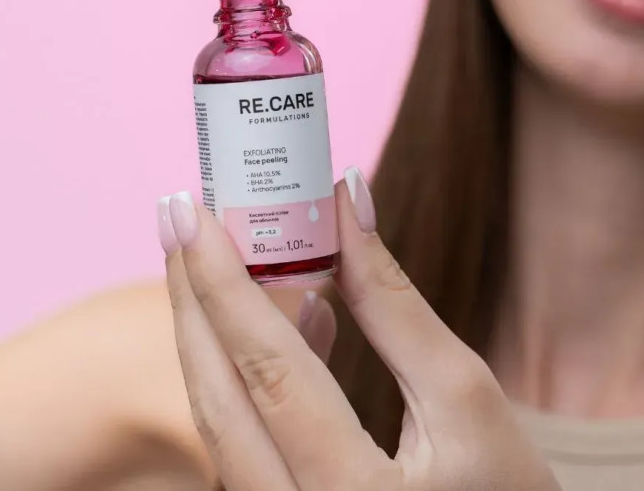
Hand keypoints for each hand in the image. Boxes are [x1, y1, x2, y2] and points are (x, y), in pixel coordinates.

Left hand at [159, 172, 560, 490]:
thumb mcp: (464, 398)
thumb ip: (394, 303)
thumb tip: (347, 204)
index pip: (268, 370)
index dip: (223, 282)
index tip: (191, 211)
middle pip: (218, 397)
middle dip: (192, 296)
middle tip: (179, 219)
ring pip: (219, 422)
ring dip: (209, 330)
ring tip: (208, 254)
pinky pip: (241, 440)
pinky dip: (243, 373)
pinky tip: (274, 319)